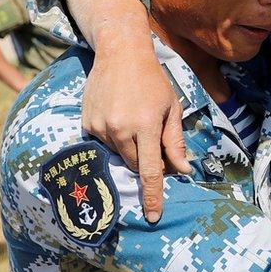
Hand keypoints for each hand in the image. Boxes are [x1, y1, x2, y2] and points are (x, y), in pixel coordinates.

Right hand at [82, 46, 189, 222]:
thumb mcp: (171, 108)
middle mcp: (120, 130)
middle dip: (146, 162)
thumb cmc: (153, 81)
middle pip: (134, 165)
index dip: (153, 196)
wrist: (120, 55)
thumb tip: (183, 170)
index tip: (155, 216)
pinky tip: (121, 115)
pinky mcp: (87, 124)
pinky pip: (104, 143)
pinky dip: (115, 138)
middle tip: (154, 139)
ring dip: (130, 148)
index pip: (149, 171)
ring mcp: (100, 128)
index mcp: (145, 126)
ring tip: (136, 119)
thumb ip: (175, 141)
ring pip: (119, 155)